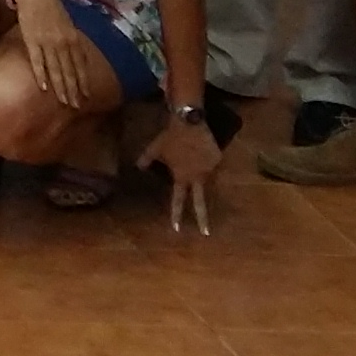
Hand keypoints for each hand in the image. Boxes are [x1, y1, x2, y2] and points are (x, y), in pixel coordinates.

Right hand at [5, 0, 95, 112]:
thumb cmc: (50, 6)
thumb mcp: (67, 22)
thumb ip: (72, 39)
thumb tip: (79, 54)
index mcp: (73, 38)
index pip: (80, 65)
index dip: (83, 82)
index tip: (87, 96)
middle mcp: (63, 43)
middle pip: (69, 71)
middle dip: (74, 89)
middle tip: (77, 106)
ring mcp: (47, 42)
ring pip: (56, 69)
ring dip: (60, 87)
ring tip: (64, 102)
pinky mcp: (32, 41)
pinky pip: (37, 61)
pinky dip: (41, 75)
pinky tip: (43, 87)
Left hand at [143, 112, 223, 233]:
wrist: (188, 121)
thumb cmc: (170, 137)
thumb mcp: (154, 149)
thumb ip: (145, 160)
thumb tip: (137, 167)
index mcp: (182, 178)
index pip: (178, 200)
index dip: (176, 214)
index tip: (177, 229)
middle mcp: (198, 177)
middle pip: (201, 202)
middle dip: (203, 219)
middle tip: (206, 233)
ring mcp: (211, 169)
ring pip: (208, 181)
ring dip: (204, 181)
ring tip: (197, 167)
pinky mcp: (218, 159)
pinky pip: (214, 166)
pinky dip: (208, 163)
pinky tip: (202, 154)